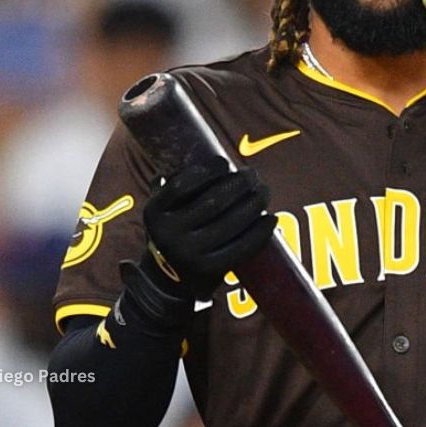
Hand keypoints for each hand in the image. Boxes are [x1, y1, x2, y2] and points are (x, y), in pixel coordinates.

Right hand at [142, 158, 275, 299]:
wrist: (166, 280)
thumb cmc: (173, 232)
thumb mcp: (162, 209)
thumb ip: (170, 183)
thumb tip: (191, 146)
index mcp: (154, 213)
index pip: (182, 186)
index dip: (207, 171)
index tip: (224, 162)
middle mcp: (169, 235)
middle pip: (213, 202)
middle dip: (238, 184)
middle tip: (253, 174)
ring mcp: (189, 254)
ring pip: (230, 223)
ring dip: (253, 203)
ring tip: (264, 191)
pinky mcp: (210, 270)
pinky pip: (241, 247)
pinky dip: (259, 232)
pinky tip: (271, 219)